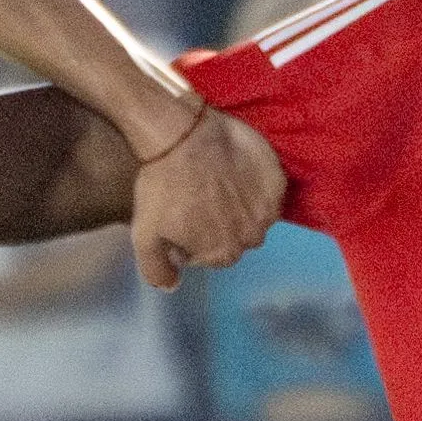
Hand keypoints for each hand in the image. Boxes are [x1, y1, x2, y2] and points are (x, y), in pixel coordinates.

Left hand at [124, 104, 285, 288]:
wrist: (181, 133)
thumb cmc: (162, 184)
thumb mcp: (145, 234)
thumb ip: (157, 269)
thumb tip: (172, 287)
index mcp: (223, 253)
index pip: (215, 256)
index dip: (198, 238)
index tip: (186, 217)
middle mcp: (252, 236)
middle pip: (238, 237)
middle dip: (221, 224)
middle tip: (201, 198)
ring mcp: (268, 208)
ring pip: (256, 215)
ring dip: (241, 206)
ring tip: (218, 183)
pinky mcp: (276, 179)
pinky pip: (269, 191)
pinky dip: (256, 185)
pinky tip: (235, 171)